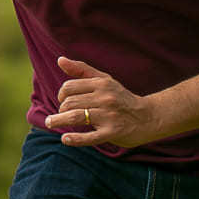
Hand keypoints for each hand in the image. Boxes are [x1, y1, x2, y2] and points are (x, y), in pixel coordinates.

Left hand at [45, 57, 160, 147]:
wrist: (148, 117)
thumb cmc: (121, 98)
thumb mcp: (104, 80)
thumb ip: (81, 70)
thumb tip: (59, 60)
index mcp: (101, 84)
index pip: (69, 87)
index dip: (61, 95)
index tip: (63, 102)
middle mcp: (105, 98)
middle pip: (70, 102)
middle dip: (60, 110)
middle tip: (60, 115)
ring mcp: (109, 116)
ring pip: (76, 116)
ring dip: (59, 121)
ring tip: (50, 123)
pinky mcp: (113, 132)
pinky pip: (90, 137)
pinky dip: (75, 139)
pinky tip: (65, 139)